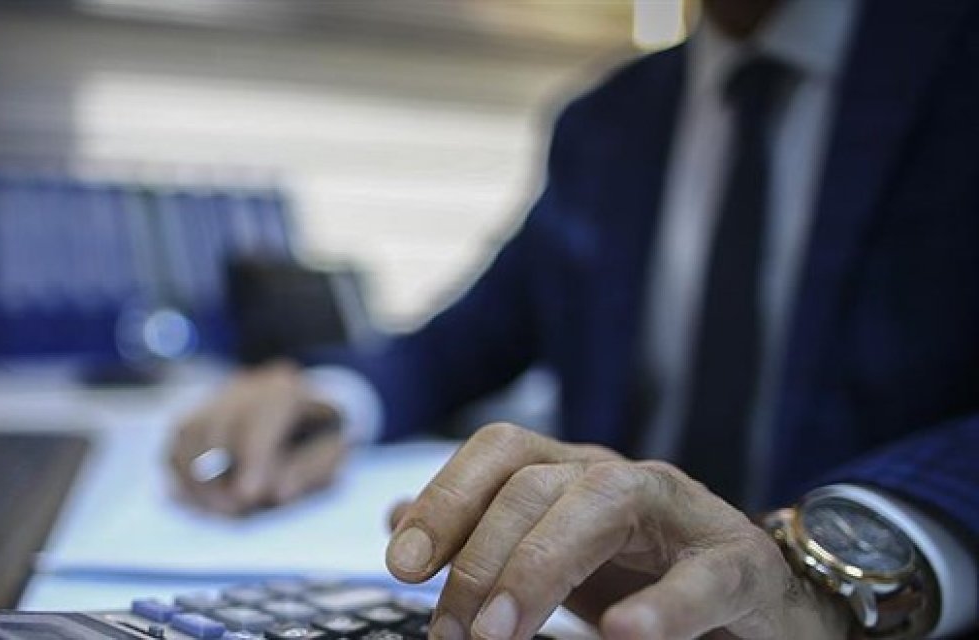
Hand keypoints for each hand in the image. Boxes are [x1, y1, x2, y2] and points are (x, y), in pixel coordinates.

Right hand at [167, 361, 348, 514]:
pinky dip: (181, 478)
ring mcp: (213, 402)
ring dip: (197, 479)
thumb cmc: (321, 441)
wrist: (303, 421)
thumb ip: (312, 470)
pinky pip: (173, 447)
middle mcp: (244, 388)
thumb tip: (277, 491)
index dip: (252, 456)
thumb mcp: (335, 454)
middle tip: (236, 510)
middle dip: (221, 472)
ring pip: (189, 435)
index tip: (249, 495)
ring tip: (221, 510)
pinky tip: (201, 501)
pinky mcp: (191, 422)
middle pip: (217, 425)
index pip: (261, 416)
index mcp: (284, 389)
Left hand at [384, 423, 849, 639]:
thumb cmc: (642, 575)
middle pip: (535, 482)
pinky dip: (663, 606)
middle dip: (481, 557)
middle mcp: (619, 477)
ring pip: (604, 501)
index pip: (498, 453)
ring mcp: (682, 512)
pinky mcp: (740, 564)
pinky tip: (623, 635)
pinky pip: (703, 575)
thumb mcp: (551, 555)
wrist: (756, 604)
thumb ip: (480, 535)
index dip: (444, 498)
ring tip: (502, 633)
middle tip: (453, 633)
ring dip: (543, 567)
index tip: (402, 567)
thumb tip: (396, 519)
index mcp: (569, 472)